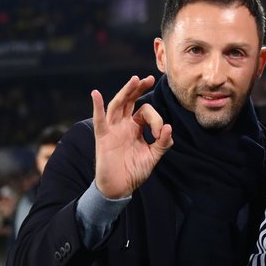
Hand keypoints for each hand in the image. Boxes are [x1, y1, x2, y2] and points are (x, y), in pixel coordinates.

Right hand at [92, 75, 172, 198]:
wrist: (120, 187)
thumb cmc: (135, 171)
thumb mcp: (153, 156)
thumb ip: (163, 143)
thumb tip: (169, 127)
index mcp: (135, 127)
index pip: (146, 112)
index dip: (156, 120)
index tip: (160, 134)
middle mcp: (123, 125)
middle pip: (129, 101)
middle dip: (138, 89)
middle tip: (148, 78)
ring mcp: (112, 129)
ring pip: (117, 105)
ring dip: (125, 92)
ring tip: (135, 80)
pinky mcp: (103, 137)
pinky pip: (99, 120)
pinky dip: (96, 106)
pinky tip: (95, 93)